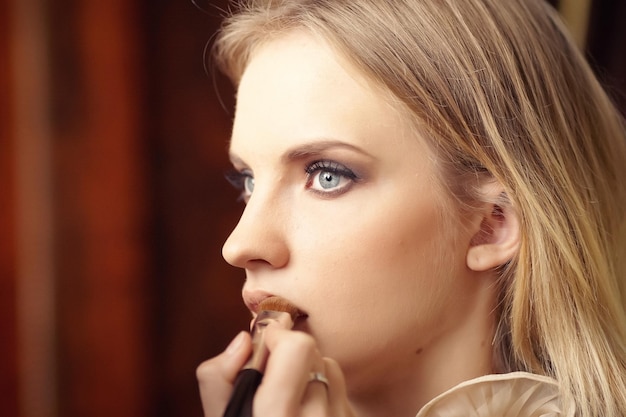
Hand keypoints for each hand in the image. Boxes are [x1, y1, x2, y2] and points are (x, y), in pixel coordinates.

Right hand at [197, 325, 353, 416]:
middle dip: (288, 354)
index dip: (275, 338)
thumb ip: (219, 379)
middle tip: (270, 374)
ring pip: (330, 368)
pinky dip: (323, 393)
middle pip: (314, 353)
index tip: (261, 348)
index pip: (298, 348)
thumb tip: (244, 340)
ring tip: (288, 399)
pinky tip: (305, 416)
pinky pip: (342, 393)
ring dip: (308, 372)